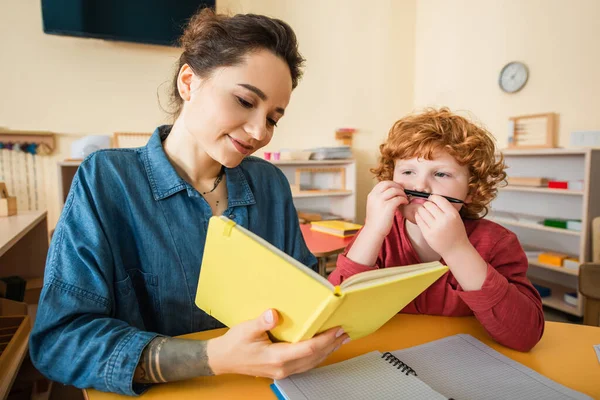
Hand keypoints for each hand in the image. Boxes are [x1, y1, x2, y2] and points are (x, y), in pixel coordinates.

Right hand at [207, 309, 348, 378]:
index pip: (308, 348)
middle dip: (332, 344)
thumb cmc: (234, 344)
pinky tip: (323, 348)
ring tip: (340, 339)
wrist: (223, 359)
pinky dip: (318, 355)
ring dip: (328, 351)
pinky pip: (306, 364)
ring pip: (312, 362)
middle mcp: (283, 368)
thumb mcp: (246, 329)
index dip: (325, 339)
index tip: (337, 329)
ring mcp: (283, 371)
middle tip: (345, 332)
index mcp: (277, 357)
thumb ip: (261, 322)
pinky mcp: (282, 369)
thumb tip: (274, 314)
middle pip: (315, 357)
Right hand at [364, 181, 407, 237]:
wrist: (373, 231)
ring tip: (405, 198)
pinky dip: (404, 199)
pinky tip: (405, 202)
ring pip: (395, 190)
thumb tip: (392, 192)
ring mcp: (381, 201)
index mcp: (371, 195)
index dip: (392, 184)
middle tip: (403, 191)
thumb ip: (380, 198)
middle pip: (388, 184)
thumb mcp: (374, 206)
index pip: (382, 183)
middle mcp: (375, 196)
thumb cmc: (376, 221)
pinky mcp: (388, 207)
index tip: (397, 188)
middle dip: (398, 186)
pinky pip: (399, 198)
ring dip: (402, 193)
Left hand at [414, 195, 469, 257]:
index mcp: (452, 214)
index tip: (432, 200)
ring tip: (424, 212)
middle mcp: (443, 220)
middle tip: (428, 207)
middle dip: (427, 204)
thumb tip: (430, 198)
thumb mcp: (456, 217)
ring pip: (422, 211)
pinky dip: (418, 216)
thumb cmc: (456, 231)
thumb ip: (445, 208)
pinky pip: (419, 220)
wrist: (456, 249)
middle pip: (428, 204)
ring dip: (421, 210)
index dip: (433, 198)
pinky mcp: (427, 234)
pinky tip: (421, 217)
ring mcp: (435, 228)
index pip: (438, 199)